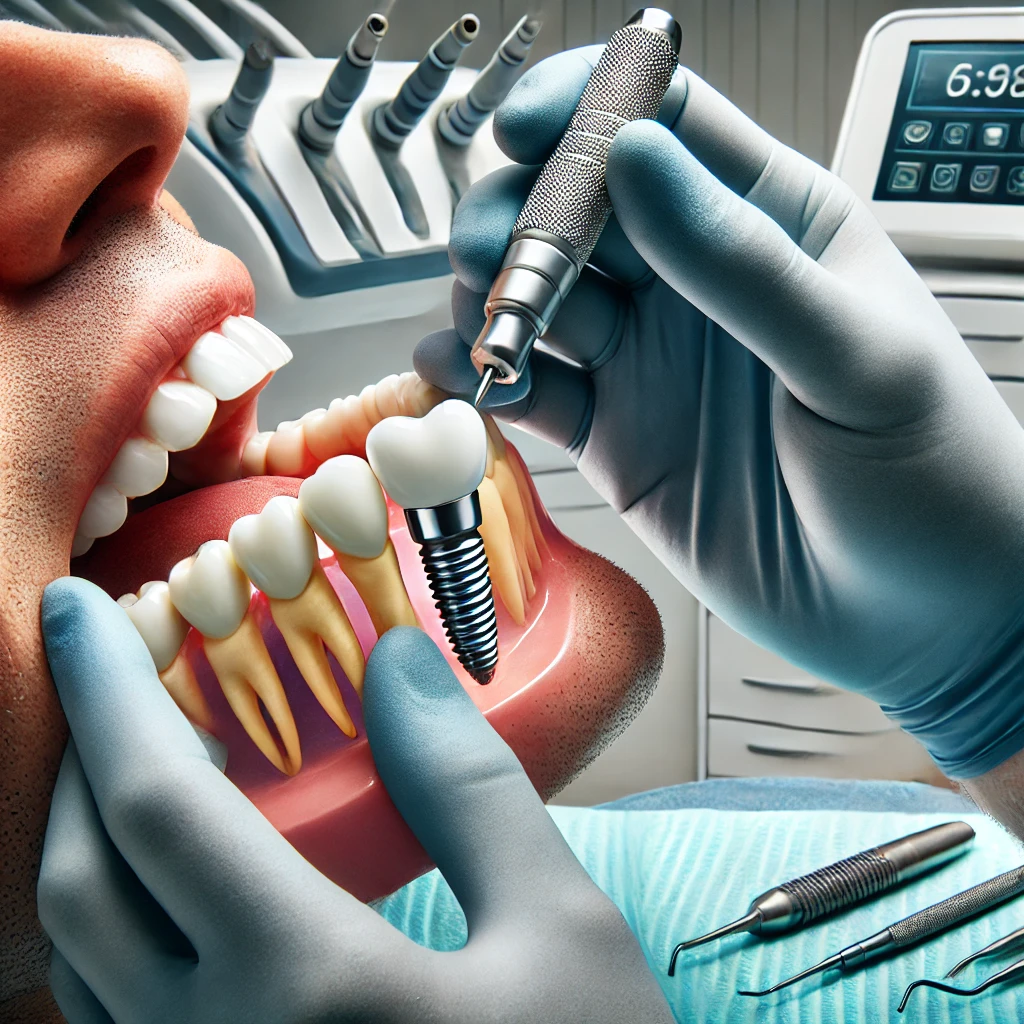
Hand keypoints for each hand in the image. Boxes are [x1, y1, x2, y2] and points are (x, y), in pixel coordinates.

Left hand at [37, 577, 671, 1023]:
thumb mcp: (558, 929)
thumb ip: (468, 786)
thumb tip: (397, 659)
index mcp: (305, 990)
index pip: (158, 805)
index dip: (105, 689)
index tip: (77, 608)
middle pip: (82, 877)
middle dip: (83, 752)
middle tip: (117, 672)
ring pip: (75, 956)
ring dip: (88, 837)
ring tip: (141, 758)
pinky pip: (108, 1017)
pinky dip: (108, 921)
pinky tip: (168, 883)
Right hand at [414, 49, 1023, 780]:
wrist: (920, 617)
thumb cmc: (931, 477)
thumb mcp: (855, 360)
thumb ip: (742, 264)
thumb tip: (639, 158)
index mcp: (774, 226)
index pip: (668, 124)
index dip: (588, 106)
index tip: (523, 126)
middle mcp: (698, 285)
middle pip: (579, 207)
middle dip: (517, 215)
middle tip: (487, 252)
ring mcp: (651, 361)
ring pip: (540, 296)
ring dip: (490, 298)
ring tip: (476, 326)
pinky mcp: (617, 438)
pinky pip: (534, 390)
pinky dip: (486, 379)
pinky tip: (460, 377)